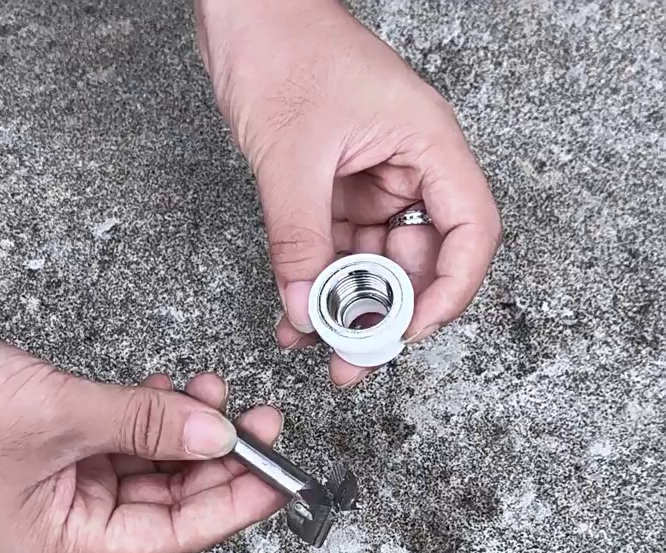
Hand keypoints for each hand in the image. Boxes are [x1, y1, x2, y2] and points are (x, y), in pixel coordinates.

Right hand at [0, 317, 282, 552]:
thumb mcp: (55, 417)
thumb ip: (142, 424)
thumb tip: (217, 435)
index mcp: (64, 540)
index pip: (170, 537)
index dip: (231, 509)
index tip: (278, 481)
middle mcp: (68, 516)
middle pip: (169, 500)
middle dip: (219, 462)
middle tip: (263, 425)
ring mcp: (63, 476)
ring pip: (151, 463)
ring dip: (189, 429)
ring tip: (220, 392)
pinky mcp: (58, 436)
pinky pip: (124, 433)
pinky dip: (154, 411)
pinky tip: (176, 388)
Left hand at [196, 0, 500, 385]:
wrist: (241, 9)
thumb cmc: (282, 43)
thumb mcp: (291, 153)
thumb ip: (298, 237)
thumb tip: (304, 306)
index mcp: (428, 145)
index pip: (470, 231)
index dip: (451, 290)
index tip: (411, 330)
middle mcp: (409, 168)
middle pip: (420, 260)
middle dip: (387, 314)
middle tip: (354, 357)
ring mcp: (373, 181)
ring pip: (374, 263)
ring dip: (345, 308)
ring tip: (315, 342)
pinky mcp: (337, 190)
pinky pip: (336, 250)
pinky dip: (316, 284)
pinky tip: (294, 313)